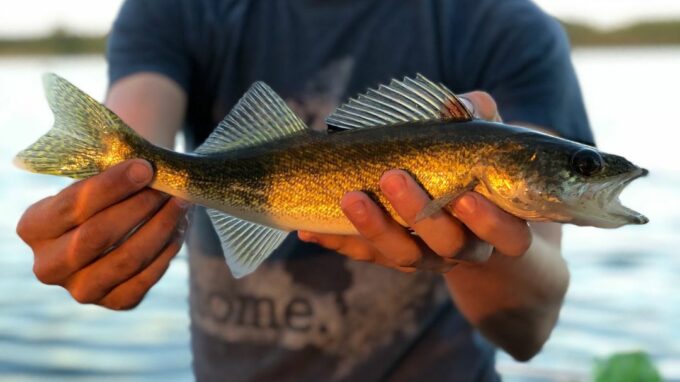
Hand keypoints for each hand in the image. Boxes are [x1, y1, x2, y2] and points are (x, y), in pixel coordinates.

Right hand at [16, 159, 189, 309]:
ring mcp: (81, 290)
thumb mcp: (92, 182)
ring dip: (160, 227)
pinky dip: (168, 249)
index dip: (112, 186)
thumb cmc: (101, 197)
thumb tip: (148, 171)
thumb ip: (111, 178)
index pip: (73, 206)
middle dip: (138, 207)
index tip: (145, 168)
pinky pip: (146, 277)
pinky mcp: (115, 302)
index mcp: (33, 228)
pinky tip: (179, 226)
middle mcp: (48, 266)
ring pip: (127, 259)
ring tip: (180, 203)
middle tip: (167, 187)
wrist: (109, 230)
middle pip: (97, 236)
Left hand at [298, 91, 530, 270]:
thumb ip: (479, 119)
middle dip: (419, 213)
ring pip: (403, 254)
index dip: (489, 222)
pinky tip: (310, 230)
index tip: (465, 196)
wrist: (457, 211)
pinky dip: (338, 241)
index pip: (509, 236)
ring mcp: (426, 257)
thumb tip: (460, 103)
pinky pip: (365, 254)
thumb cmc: (474, 166)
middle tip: (393, 177)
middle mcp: (464, 248)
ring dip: (374, 228)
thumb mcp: (483, 141)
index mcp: (500, 227)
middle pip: (447, 244)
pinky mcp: (391, 257)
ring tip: (350, 197)